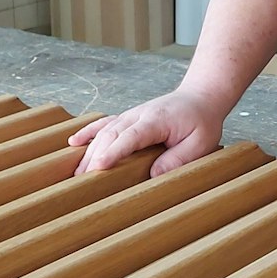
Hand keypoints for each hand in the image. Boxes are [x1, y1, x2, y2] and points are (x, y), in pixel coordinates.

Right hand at [69, 90, 227, 176]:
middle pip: (111, 135)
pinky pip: (104, 124)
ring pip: (104, 131)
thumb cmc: (202, 121)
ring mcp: (131, 115)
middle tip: (81, 180)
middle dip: (95, 157)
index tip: (100, 166)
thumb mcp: (200, 143)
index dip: (115, 151)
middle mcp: (138, 115)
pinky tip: (73, 143)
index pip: (131, 136)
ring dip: (89, 151)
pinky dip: (88, 132)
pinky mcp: (128, 118)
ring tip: (76, 173)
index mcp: (157, 120)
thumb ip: (178, 158)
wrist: (200, 97)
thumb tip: (154, 175)